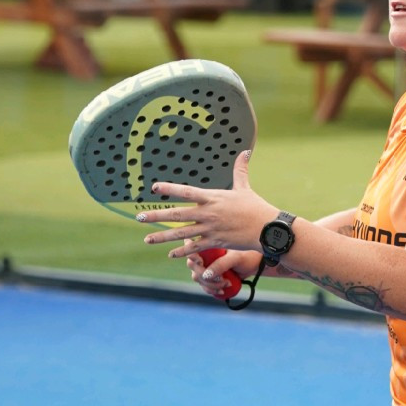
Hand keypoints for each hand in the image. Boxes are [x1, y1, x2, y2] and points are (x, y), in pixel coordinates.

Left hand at [137, 150, 276, 258]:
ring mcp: (210, 229)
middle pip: (177, 214)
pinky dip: (182, 251)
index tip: (154, 187)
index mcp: (212, 198)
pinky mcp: (216, 242)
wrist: (266, 229)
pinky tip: (170, 254)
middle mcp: (208, 213)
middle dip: (156, 216)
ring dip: (162, 237)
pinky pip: (195, 248)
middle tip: (139, 217)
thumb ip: (240, 171)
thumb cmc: (256, 207)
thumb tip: (245, 151)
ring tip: (147, 239)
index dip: (169, 188)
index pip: (186, 192)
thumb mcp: (245, 188)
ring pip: (181, 233)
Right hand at [185, 246, 253, 298]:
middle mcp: (204, 254)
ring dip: (211, 284)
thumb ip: (221, 264)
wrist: (254, 266)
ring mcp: (205, 266)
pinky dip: (212, 290)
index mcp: (207, 243)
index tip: (201, 262)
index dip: (191, 254)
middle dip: (204, 275)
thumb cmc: (246, 256)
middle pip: (192, 265)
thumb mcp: (235, 258)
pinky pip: (204, 286)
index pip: (190, 245)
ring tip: (227, 284)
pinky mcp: (210, 277)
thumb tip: (206, 275)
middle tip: (221, 279)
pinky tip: (222, 291)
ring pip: (198, 278)